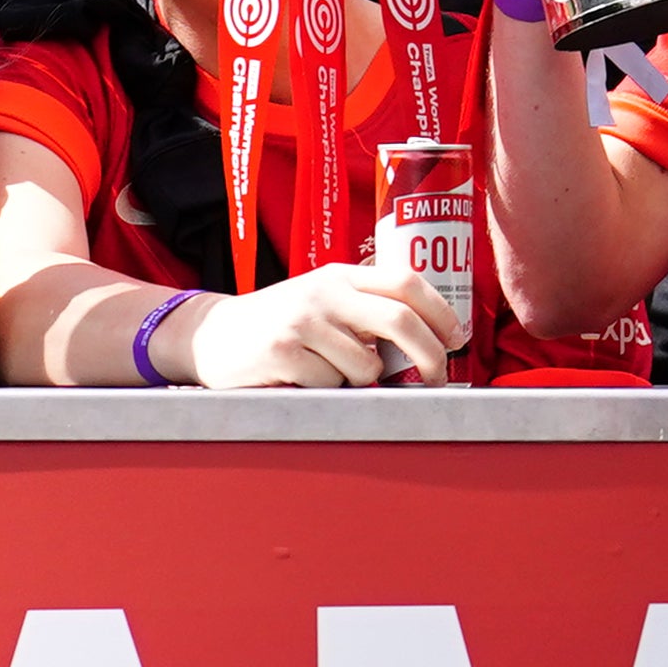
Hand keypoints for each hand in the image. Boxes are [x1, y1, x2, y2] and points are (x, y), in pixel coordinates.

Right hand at [185, 264, 464, 389]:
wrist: (211, 335)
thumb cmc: (280, 323)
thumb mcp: (323, 301)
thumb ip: (366, 310)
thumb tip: (430, 341)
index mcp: (340, 276)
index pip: (406, 281)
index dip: (441, 312)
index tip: (457, 339)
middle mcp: (324, 292)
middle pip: (399, 320)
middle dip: (429, 354)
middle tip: (436, 378)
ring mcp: (302, 320)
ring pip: (365, 365)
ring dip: (361, 381)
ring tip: (330, 372)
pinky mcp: (282, 351)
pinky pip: (330, 384)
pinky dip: (327, 390)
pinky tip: (301, 378)